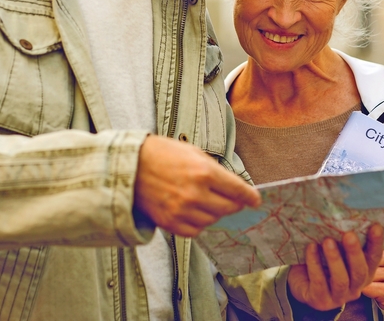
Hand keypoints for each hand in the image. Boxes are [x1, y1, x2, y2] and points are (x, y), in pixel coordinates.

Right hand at [134, 134, 260, 236]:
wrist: (128, 166)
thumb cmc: (159, 153)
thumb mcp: (191, 151)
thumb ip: (213, 169)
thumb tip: (231, 185)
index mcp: (204, 171)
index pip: (237, 190)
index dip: (250, 196)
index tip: (255, 200)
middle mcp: (196, 193)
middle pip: (228, 208)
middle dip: (234, 204)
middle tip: (233, 201)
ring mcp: (182, 210)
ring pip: (212, 220)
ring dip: (214, 213)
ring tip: (206, 201)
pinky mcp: (170, 222)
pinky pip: (195, 230)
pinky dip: (199, 223)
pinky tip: (194, 212)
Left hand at [287, 224, 383, 310]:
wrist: (299, 282)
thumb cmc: (321, 261)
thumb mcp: (334, 249)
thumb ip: (342, 239)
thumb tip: (344, 212)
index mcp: (362, 274)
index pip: (373, 259)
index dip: (376, 244)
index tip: (376, 226)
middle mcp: (354, 287)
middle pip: (360, 272)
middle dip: (355, 252)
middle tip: (349, 234)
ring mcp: (337, 297)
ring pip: (340, 280)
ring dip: (334, 259)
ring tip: (327, 240)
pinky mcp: (320, 300)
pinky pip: (319, 282)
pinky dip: (314, 264)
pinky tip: (311, 247)